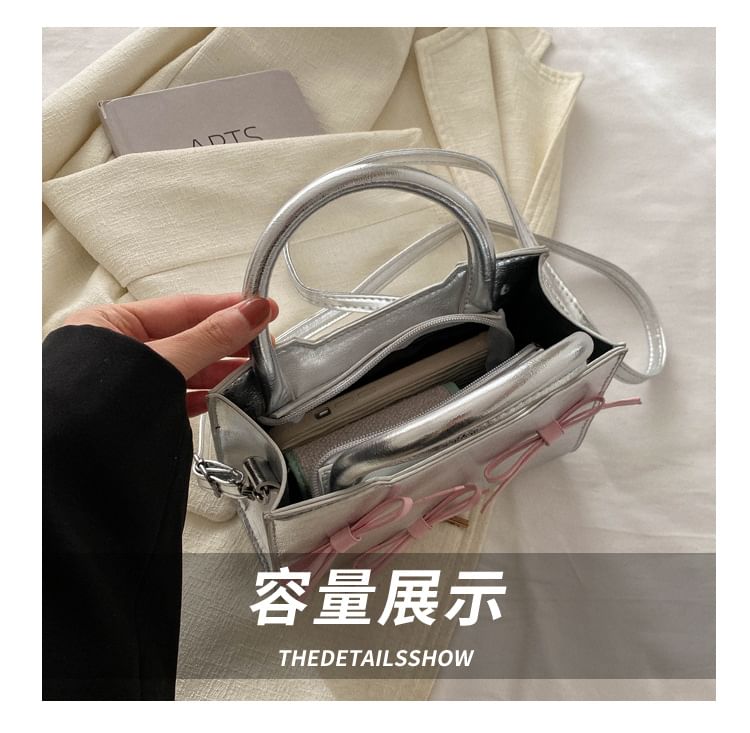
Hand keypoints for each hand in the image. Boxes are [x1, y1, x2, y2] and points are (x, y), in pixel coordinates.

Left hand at [64, 293, 277, 416]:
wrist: (72, 471)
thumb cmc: (90, 411)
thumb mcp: (162, 362)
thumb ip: (208, 338)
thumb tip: (247, 314)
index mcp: (109, 325)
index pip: (181, 308)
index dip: (225, 307)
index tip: (259, 308)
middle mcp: (117, 354)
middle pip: (186, 337)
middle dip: (228, 340)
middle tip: (265, 340)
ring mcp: (129, 386)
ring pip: (186, 369)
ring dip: (221, 368)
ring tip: (254, 367)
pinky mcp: (139, 414)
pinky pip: (180, 396)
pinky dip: (206, 394)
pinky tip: (227, 393)